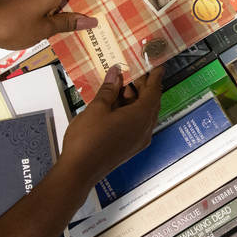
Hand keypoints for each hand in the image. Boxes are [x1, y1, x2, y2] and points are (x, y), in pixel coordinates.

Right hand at [59, 65, 163, 192]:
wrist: (79, 172)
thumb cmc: (87, 140)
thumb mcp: (97, 108)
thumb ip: (109, 89)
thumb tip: (116, 73)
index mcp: (140, 117)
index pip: (154, 91)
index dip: (155, 76)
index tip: (157, 64)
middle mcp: (144, 129)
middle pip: (150, 102)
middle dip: (143, 86)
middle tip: (132, 72)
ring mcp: (138, 140)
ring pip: (142, 113)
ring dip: (134, 99)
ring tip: (118, 86)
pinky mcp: (129, 147)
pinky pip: (136, 124)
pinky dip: (130, 111)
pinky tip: (115, 105)